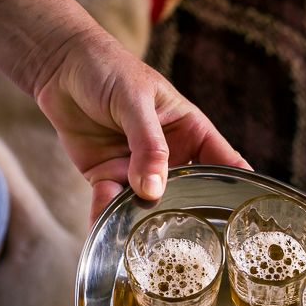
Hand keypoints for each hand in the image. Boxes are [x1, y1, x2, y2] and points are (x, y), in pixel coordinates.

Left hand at [33, 28, 251, 220]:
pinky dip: (106, 215)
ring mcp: (140, 170)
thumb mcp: (135, 101)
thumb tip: (153, 190)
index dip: (238, 189)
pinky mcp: (109, 177)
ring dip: (143, 219)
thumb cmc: (108, 70)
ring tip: (139, 238)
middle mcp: (171, 156)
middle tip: (187, 238)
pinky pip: (111, 202)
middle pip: (188, 193)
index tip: (245, 215)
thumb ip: (148, 145)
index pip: (224, 164)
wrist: (60, 66)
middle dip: (187, 215)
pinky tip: (103, 227)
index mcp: (192, 132)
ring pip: (149, 203)